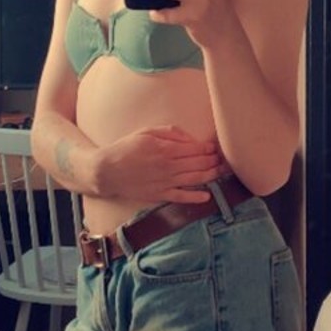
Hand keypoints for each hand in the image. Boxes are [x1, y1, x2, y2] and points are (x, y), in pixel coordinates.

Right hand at [95, 125, 223, 202]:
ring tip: (221, 172)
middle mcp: (168, 166)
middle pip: (199, 164)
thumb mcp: (146, 132)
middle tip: (223, 159)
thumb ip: (170, 133)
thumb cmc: (126, 148)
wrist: (107, 171)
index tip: (215, 148)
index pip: (195, 149)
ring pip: (195, 179)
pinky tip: (207, 196)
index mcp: (165, 149)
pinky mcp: (160, 195)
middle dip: (214, 161)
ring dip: (212, 175)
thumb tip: (190, 139)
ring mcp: (165, 182)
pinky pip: (182, 197)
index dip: (208, 149)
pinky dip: (196, 197)